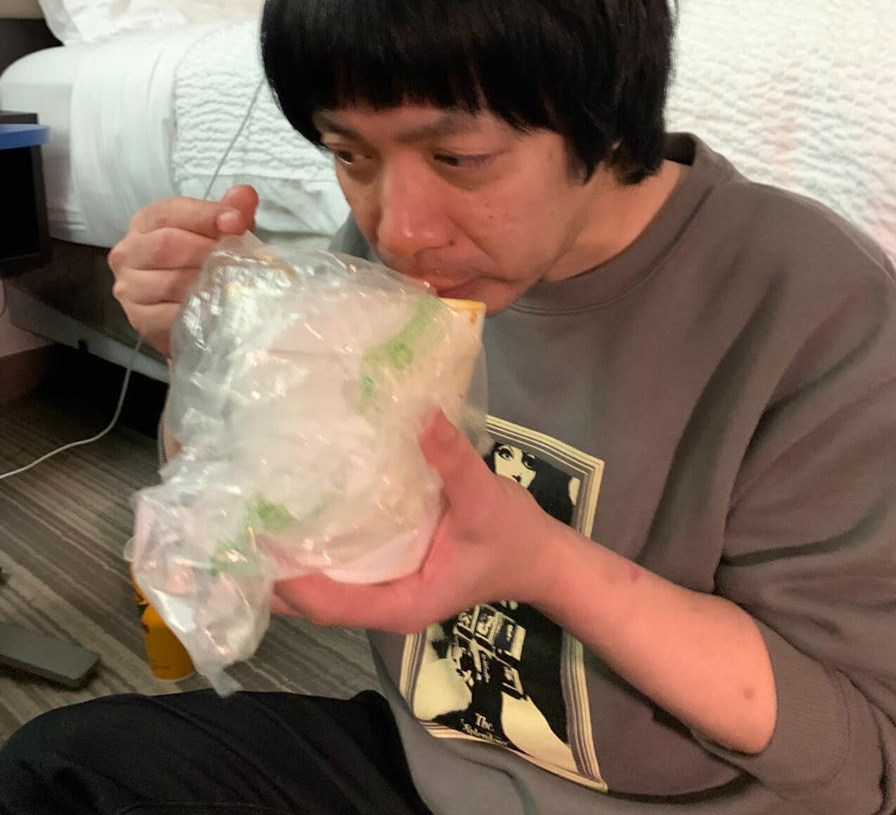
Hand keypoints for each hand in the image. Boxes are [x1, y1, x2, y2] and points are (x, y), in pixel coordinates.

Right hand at [108, 185, 258, 355]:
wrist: (194, 312)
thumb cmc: (204, 263)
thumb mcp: (222, 233)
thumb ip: (232, 211)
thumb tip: (245, 194)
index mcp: (146, 222)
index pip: (169, 212)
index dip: (205, 215)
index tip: (237, 223)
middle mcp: (129, 251)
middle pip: (166, 245)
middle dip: (209, 251)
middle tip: (238, 260)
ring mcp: (130, 287)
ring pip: (170, 282)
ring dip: (208, 283)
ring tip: (233, 283)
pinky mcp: (140, 319)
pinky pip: (171, 315)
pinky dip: (198, 310)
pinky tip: (217, 307)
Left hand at [272, 412, 562, 633]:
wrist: (540, 557)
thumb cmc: (511, 538)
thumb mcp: (486, 498)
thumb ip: (453, 461)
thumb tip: (422, 414)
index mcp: (400, 604)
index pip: (326, 603)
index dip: (285, 578)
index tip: (252, 540)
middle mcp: (382, 603)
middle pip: (311, 600)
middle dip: (270, 571)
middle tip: (232, 524)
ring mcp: (382, 589)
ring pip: (320, 585)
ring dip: (285, 558)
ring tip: (248, 514)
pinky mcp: (387, 570)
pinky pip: (339, 566)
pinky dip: (312, 545)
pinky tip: (293, 508)